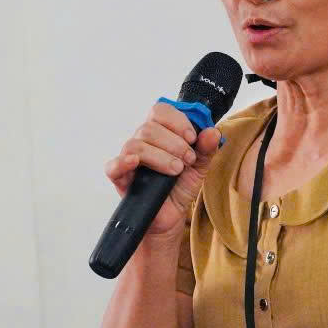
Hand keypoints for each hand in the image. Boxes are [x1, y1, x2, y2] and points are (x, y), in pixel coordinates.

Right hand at [104, 102, 221, 235]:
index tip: (192, 138)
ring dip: (160, 156)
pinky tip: (136, 163)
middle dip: (174, 143)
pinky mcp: (121, 179)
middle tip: (188, 160)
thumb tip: (213, 132)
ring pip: (136, 145)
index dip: (177, 121)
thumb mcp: (200, 167)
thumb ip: (206, 149)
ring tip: (176, 170)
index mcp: (160, 134)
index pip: (160, 111)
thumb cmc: (181, 187)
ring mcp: (130, 160)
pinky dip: (123, 162)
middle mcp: (142, 142)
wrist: (172, 216)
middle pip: (149, 128)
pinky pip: (113, 166)